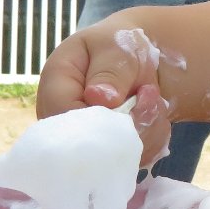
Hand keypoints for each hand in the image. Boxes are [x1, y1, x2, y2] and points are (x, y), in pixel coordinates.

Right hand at [34, 20, 173, 166]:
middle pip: (86, 144)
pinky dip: (151, 141)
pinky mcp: (102, 153)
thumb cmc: (120, 47)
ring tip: (153, 99)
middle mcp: (61, 119)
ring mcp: (80, 140)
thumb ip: (110, 71)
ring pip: (112, 157)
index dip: (101, 116)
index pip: (64, 115)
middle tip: (151, 95)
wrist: (138, 61)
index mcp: (55, 84)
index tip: (137, 96)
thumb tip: (98, 98)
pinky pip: (128, 161)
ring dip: (145, 132)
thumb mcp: (117, 47)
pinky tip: (154, 117)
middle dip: (129, 126)